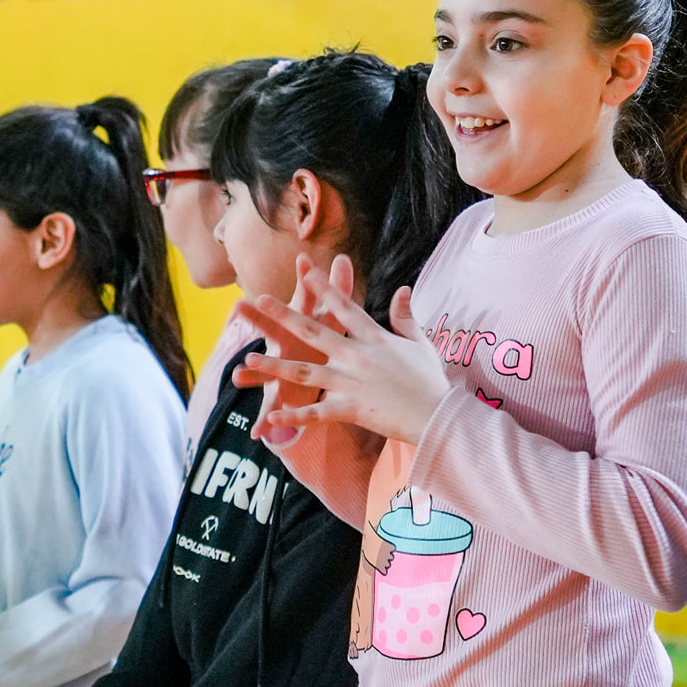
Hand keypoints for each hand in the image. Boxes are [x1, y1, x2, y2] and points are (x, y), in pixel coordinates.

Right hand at [229, 254, 338, 445]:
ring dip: (252, 372)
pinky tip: (257, 433)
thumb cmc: (323, 343)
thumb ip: (338, 289)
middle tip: (241, 305)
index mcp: (305, 327)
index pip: (306, 299)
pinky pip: (273, 409)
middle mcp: (287, 344)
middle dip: (259, 319)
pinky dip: (264, 422)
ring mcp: (281, 369)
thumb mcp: (334, 317)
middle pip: (273, 329)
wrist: (315, 374)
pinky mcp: (283, 394)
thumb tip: (344, 256)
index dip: (306, 280)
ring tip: (238, 375)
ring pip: (264, 370)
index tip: (303, 261)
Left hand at [233, 255, 452, 445]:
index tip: (305, 268)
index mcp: (374, 338)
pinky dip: (294, 416)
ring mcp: (351, 383)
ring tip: (247, 361)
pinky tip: (271, 417)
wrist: (439, 415)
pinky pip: (316, 413)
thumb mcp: (420, 343)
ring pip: (304, 373)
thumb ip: (405, 316)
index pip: (345, 306)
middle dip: (284, 316)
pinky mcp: (350, 409)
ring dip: (274, 367)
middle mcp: (357, 356)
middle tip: (260, 300)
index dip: (324, 287)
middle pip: (314, 332)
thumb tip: (402, 289)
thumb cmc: (430, 380)